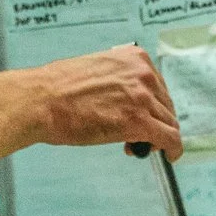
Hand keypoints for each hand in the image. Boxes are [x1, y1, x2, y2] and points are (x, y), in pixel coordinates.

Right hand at [0, 46, 182, 159]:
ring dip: (158, 138)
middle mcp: (143, 74)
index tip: (143, 117)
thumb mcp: (96, 72)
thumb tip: (124, 102)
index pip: (159, 86)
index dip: (152, 106)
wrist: (42, 100)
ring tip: (137, 146)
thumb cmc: (58, 89)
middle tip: (138, 137)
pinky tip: (170, 156)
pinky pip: (170, 139)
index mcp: (134, 58)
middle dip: (155, 123)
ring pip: (169, 124)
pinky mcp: (139, 122)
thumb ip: (117, 82)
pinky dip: (173, 150)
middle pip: (166, 106)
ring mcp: (143, 98)